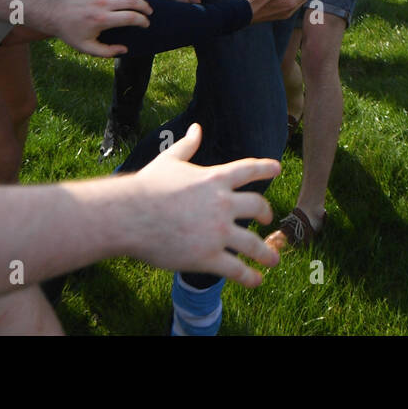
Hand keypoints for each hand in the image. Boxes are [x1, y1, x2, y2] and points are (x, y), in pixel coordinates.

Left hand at [44, 0, 152, 56]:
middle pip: (133, 0)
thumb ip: (107, 52)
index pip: (132, 17)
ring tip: (133, 3)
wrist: (51, 11)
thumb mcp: (86, 47)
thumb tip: (124, 49)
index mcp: (102, 19)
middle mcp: (102, 2)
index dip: (143, 21)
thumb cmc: (69, 31)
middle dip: (145, 7)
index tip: (145, 24)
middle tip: (148, 12)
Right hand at [129, 124, 279, 286]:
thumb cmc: (146, 186)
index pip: (249, 169)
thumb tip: (196, 128)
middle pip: (259, 206)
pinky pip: (236, 269)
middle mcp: (222, 204)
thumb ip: (187, 146)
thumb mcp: (169, 160)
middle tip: (268, 220)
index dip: (266, 167)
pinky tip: (256, 280)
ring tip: (273, 259)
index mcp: (215, 178)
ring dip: (267, 253)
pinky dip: (249, 276)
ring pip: (254, 244)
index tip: (278, 168)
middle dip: (267, 214)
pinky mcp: (207, 257)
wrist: (129, 214)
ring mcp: (217, 232)